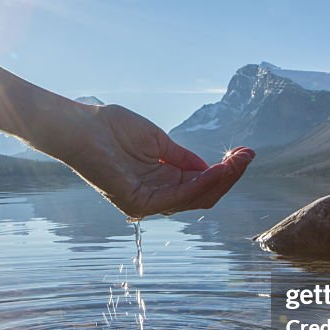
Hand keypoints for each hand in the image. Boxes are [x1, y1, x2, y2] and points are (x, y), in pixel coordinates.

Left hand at [59, 104, 254, 218]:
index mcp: (161, 181)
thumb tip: (211, 167)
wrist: (82, 127)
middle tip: (247, 156)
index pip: (200, 183)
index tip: (244, 153)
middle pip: (202, 194)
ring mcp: (148, 202)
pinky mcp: (139, 202)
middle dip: (228, 176)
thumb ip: (182, 158)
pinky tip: (217, 170)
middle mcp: (156, 196)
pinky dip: (200, 184)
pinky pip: (178, 197)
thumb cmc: (112, 129)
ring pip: (195, 198)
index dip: (224, 171)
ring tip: (238, 162)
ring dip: (220, 180)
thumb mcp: (158, 142)